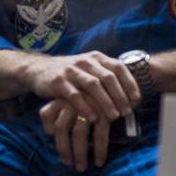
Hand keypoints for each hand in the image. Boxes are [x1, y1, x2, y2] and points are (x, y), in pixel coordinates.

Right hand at [24, 52, 139, 122]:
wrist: (38, 69)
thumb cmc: (71, 74)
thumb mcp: (89, 69)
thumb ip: (106, 77)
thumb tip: (132, 97)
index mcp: (96, 58)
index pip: (118, 67)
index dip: (130, 83)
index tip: (137, 99)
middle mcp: (85, 61)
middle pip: (108, 77)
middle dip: (120, 96)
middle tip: (127, 112)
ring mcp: (71, 70)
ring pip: (93, 85)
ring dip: (106, 102)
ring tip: (114, 117)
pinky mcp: (58, 81)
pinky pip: (74, 95)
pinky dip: (85, 107)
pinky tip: (93, 118)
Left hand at [40, 98, 109, 170]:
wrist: (116, 84)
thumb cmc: (91, 95)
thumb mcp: (73, 98)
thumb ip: (59, 110)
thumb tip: (49, 131)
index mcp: (62, 97)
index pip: (46, 113)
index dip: (47, 128)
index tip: (53, 139)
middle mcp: (72, 101)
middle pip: (61, 128)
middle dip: (63, 148)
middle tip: (67, 163)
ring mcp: (88, 108)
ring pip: (78, 134)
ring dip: (79, 154)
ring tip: (81, 167)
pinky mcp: (104, 113)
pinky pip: (99, 136)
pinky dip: (99, 151)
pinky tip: (99, 162)